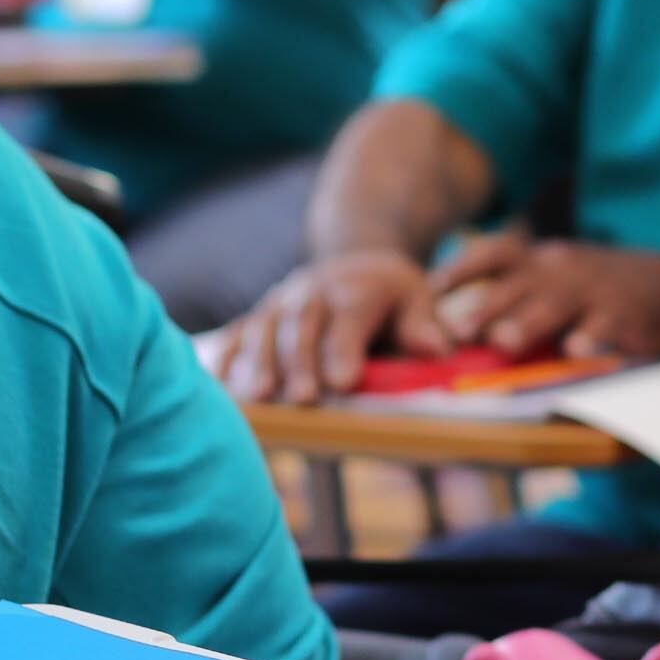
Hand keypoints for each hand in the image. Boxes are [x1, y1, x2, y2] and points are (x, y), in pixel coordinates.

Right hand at [219, 250, 452, 403]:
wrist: (354, 260)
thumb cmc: (391, 296)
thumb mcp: (417, 298)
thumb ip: (423, 324)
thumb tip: (437, 348)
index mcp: (357, 287)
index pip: (350, 317)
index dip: (345, 348)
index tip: (343, 382)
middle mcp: (313, 290)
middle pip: (302, 324)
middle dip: (300, 361)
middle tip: (302, 399)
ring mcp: (279, 301)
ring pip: (265, 329)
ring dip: (259, 363)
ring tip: (259, 397)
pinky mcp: (257, 316)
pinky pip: (237, 335)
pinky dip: (227, 360)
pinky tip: (222, 389)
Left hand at [423, 233, 659, 362]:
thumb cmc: (600, 290)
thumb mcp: (558, 278)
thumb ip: (516, 295)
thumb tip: (461, 328)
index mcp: (541, 259)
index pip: (493, 254)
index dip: (460, 270)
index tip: (430, 287)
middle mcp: (561, 270)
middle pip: (517, 286)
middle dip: (486, 308)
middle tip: (459, 332)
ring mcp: (592, 291)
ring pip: (554, 305)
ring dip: (527, 322)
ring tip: (505, 341)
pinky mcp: (622, 315)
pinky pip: (603, 326)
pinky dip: (589, 338)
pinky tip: (575, 351)